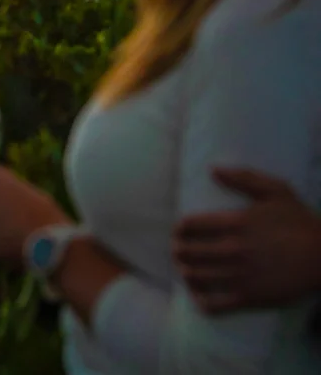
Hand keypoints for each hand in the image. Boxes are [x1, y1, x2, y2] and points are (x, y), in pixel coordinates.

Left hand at [173, 167, 320, 313]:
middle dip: (178, 251)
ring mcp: (240, 275)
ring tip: (184, 271)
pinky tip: (198, 297)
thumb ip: (242, 177)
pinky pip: (215, 305)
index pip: (191, 226)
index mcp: (236, 222)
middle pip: (189, 252)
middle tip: (176, 251)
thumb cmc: (299, 221)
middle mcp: (233, 249)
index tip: (178, 231)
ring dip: (185, 274)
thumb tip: (213, 170)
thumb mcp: (275, 190)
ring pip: (198, 277)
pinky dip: (201, 301)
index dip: (179, 229)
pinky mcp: (250, 298)